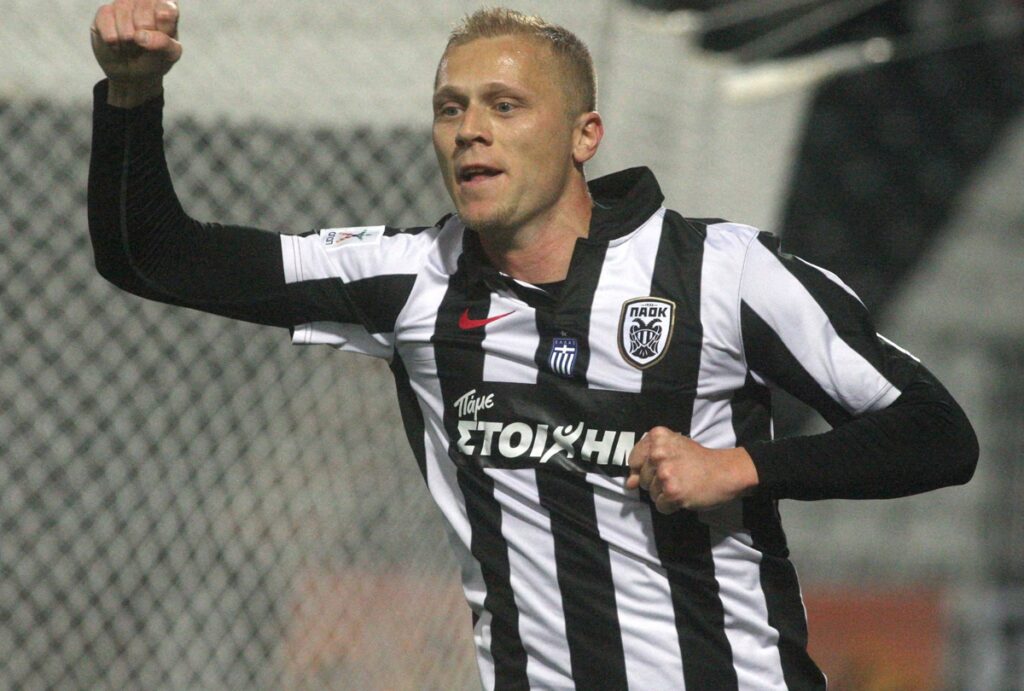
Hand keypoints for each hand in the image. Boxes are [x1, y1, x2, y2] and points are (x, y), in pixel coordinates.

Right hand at [91, 0, 181, 106]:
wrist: (132, 73)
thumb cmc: (155, 58)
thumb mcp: (169, 55)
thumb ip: (163, 43)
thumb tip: (140, 36)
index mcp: (167, 7)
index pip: (166, 8)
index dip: (162, 24)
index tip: (162, 33)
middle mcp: (145, 1)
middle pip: (144, 9)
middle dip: (143, 34)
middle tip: (144, 45)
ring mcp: (124, 4)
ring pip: (123, 13)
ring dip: (127, 39)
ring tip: (131, 46)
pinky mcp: (105, 12)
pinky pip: (106, 20)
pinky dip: (113, 40)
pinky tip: (117, 45)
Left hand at [626, 426, 758, 512]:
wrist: (725, 472)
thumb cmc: (697, 460)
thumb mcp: (671, 450)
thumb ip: (646, 463)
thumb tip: (629, 484)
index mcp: (657, 437)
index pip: (634, 460)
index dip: (644, 469)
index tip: (661, 468)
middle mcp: (658, 453)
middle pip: (642, 478)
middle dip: (656, 482)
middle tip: (678, 476)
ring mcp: (665, 473)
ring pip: (650, 494)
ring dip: (665, 494)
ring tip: (683, 484)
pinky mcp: (673, 492)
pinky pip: (660, 506)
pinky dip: (671, 506)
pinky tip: (684, 495)